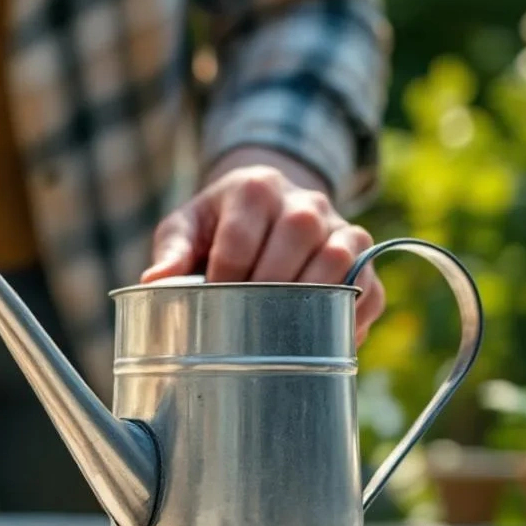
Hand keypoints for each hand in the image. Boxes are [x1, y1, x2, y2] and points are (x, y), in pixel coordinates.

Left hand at [141, 147, 384, 342]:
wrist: (264, 206)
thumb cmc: (217, 224)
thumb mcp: (187, 226)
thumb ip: (172, 250)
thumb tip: (155, 281)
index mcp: (256, 187)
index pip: (241, 234)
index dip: (224, 275)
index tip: (211, 302)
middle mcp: (305, 201)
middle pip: (298, 235)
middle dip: (268, 284)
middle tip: (245, 318)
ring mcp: (340, 226)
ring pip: (339, 257)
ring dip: (312, 296)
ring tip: (283, 329)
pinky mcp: (363, 256)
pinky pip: (370, 287)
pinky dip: (353, 317)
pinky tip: (326, 338)